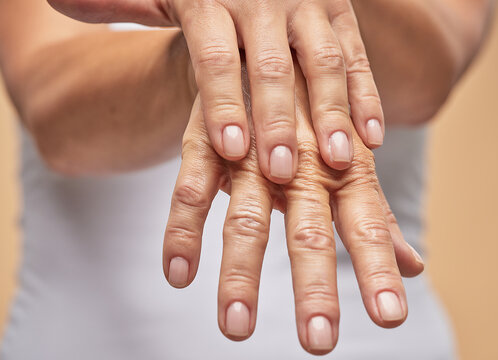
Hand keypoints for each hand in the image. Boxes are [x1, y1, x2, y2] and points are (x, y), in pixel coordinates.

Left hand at [49, 0, 385, 182]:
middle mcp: (263, 4)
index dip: (222, 102)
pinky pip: (356, 56)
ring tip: (342, 160)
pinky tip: (374, 136)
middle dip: (278, 120)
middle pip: (271, 67)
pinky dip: (367, 96)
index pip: (215, 56)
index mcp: (213, 0)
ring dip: (334, 112)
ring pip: (323, 62)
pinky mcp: (339, 14)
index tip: (228, 149)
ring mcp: (307, 8)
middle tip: (279, 170)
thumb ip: (119, 0)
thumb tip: (59, 2)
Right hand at [162, 60, 421, 354]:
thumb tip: (413, 265)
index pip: (366, 227)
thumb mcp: (349, 164)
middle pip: (309, 229)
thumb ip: (376, 216)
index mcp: (342, 169)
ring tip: (236, 327)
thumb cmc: (315, 121)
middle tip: (319, 341)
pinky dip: (182, 230)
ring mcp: (251, 151)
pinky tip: (177, 275)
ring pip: (245, 217)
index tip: (389, 317)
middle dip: (314, 285)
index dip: (377, 270)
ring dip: (240, 272)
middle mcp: (301, 162)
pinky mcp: (208, 139)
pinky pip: (190, 187)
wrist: (264, 52)